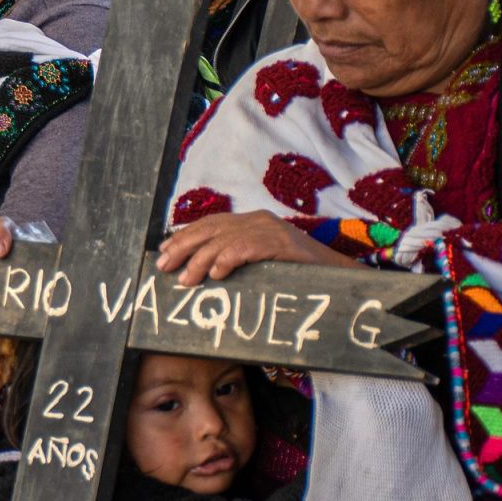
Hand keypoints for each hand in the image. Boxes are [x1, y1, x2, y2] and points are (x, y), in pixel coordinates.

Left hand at [156, 211, 353, 285]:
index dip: (184, 236)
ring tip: (186, 280)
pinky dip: (227, 260)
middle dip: (183, 247)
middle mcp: (258, 220)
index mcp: (252, 221)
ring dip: (200, 261)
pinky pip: (247, 248)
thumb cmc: (296, 274)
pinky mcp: (281, 243)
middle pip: (210, 229)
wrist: (339, 275)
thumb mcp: (260, 262)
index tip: (163, 251)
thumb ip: (236, 258)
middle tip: (163, 266)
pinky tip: (215, 273)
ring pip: (224, 241)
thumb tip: (202, 271)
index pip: (210, 224)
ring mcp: (270, 229)